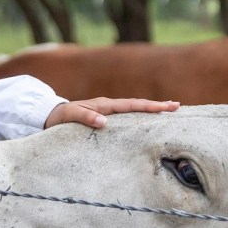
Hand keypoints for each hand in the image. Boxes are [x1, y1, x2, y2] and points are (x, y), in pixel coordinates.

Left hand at [44, 97, 178, 129]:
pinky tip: (146, 122)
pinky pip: (126, 117)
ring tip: (168, 111)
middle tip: (177, 107)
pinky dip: (139, 117)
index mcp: (105, 105)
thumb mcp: (71, 117)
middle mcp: (109, 106)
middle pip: (137, 105)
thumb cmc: (60, 117)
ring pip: (133, 110)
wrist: (50, 116)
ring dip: (150, 111)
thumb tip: (104, 122)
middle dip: (157, 106)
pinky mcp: (106, 118)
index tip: (166, 107)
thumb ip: (86, 118)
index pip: (132, 105)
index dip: (150, 106)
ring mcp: (108, 112)